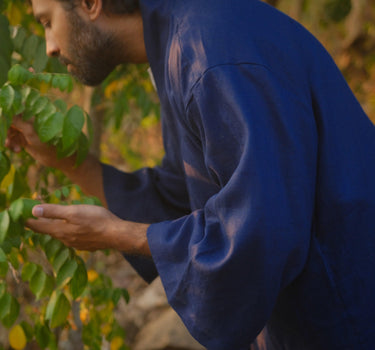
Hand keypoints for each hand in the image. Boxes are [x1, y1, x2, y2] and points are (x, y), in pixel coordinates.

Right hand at [5, 115, 66, 168]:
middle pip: (10, 120)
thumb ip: (18, 122)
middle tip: (4, 136)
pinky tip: (16, 150)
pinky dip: (12, 144)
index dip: (8, 113)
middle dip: (6, 128)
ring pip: (9, 131)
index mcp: (32, 115)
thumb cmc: (47, 143)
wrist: (55, 158)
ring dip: (8, 138)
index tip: (2, 119)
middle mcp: (28, 121)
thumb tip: (7, 112)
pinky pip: (12, 139)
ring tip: (9, 145)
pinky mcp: (24, 140)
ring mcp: (26, 130)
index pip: (16, 109)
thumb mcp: (31, 132)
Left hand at [26, 204, 150, 254]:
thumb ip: (53, 211)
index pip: (39, 227)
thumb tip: (34, 210)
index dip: (30, 221)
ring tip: (55, 221)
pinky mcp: (87, 245)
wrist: (116, 234)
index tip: (23, 216)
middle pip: (51, 231)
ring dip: (57, 228)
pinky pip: (74, 238)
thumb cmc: (96, 220)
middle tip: (38, 216)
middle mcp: (66, 240)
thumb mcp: (74, 211)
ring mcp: (77, 244)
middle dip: (43, 224)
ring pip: (63, 235)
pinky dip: (70, 232)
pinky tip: (75, 229)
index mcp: (61, 231)